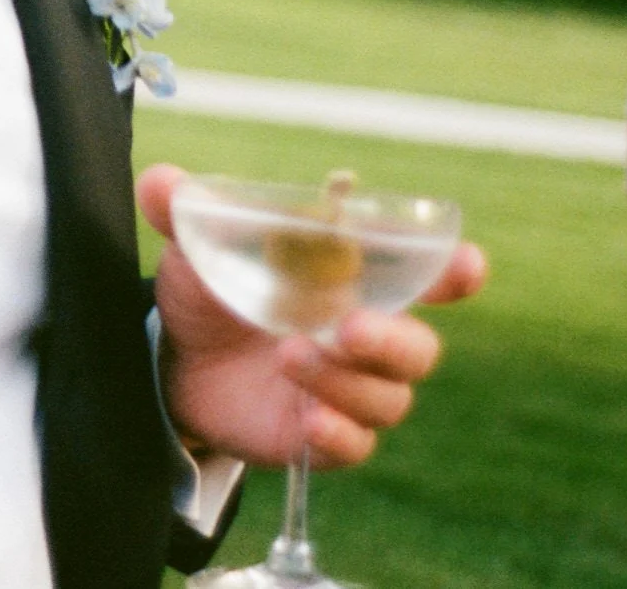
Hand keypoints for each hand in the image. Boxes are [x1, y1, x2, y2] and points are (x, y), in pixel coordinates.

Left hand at [139, 162, 487, 468]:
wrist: (174, 361)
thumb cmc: (211, 292)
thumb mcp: (194, 248)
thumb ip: (186, 211)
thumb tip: (160, 182)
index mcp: (352, 281)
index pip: (425, 274)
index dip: (452, 270)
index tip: (466, 265)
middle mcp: (363, 336)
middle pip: (419, 347)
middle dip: (393, 337)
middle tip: (347, 326)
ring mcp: (347, 390)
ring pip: (388, 397)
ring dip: (346, 380)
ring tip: (290, 357)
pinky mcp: (322, 436)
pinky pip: (357, 445)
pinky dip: (339, 431)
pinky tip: (308, 417)